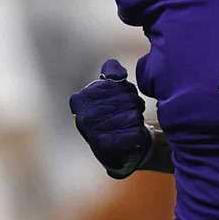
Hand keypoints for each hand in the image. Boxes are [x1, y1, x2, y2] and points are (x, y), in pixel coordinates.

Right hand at [68, 59, 151, 178]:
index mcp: (80, 99)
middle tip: (128, 113)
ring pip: (134, 114)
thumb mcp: (107, 92)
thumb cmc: (112, 116)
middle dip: (133, 104)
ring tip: (128, 125)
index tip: (121, 98)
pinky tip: (130, 136)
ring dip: (137, 118)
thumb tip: (114, 67)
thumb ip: (110, 74)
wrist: (117, 151)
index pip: (116, 82)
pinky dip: (138, 133)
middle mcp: (84, 115)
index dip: (125, 89)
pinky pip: (136, 131)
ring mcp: (94, 131)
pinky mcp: (109, 146)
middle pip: (127, 97)